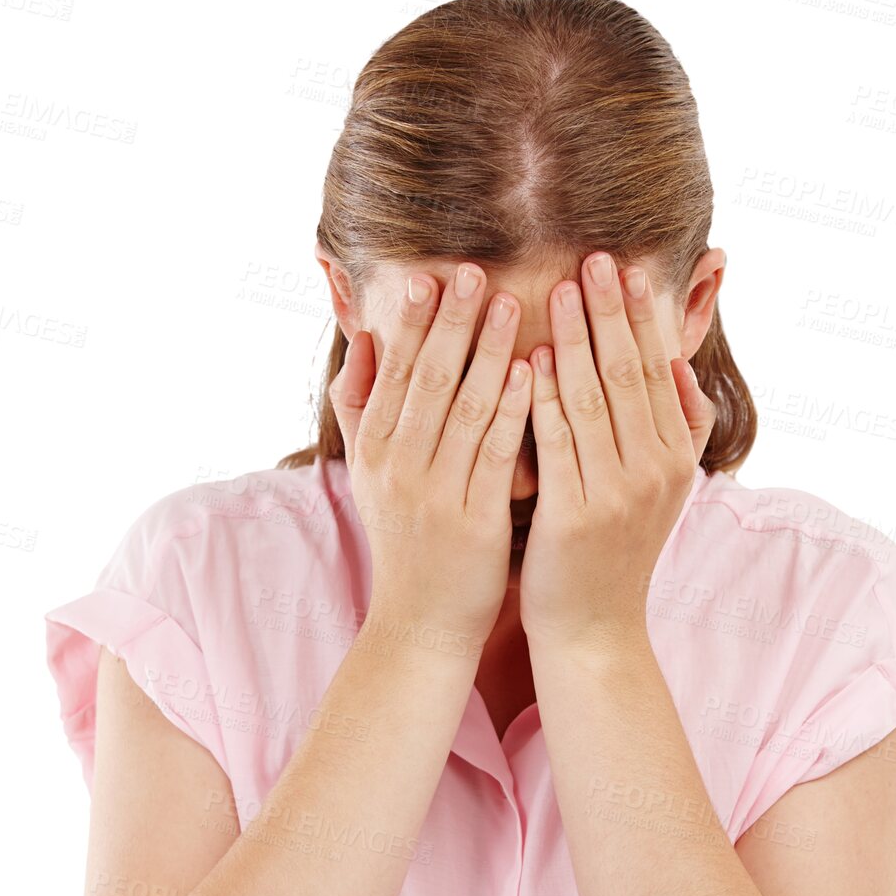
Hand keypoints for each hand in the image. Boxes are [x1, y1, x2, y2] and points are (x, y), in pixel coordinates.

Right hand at [328, 264, 531, 657]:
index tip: (433, 274)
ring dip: (488, 353)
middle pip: (425, 380)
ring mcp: (433, 495)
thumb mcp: (370, 475)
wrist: (420, 625)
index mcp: (373, 452)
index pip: (393, 373)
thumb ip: (363, 407)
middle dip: (451, 322)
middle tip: (476, 270)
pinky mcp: (472, 522)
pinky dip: (511, 410)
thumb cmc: (407, 543)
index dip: (413, 322)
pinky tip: (532, 373)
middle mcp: (396, 468)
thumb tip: (365, 338)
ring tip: (514, 303)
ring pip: (462, 410)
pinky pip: (494, 455)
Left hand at [518, 253, 716, 652]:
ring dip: (576, 338)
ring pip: (594, 399)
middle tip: (592, 257)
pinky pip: (558, 441)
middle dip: (610, 311)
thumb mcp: (662, 492)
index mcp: (676, 459)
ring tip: (557, 288)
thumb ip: (678, 430)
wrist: (593, 629)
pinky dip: (544, 395)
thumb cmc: (614, 552)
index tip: (625, 267)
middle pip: (629, 374)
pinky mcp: (576, 515)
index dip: (641, 317)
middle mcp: (655, 472)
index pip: (658, 371)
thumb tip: (682, 368)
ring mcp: (618, 494)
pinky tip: (531, 357)